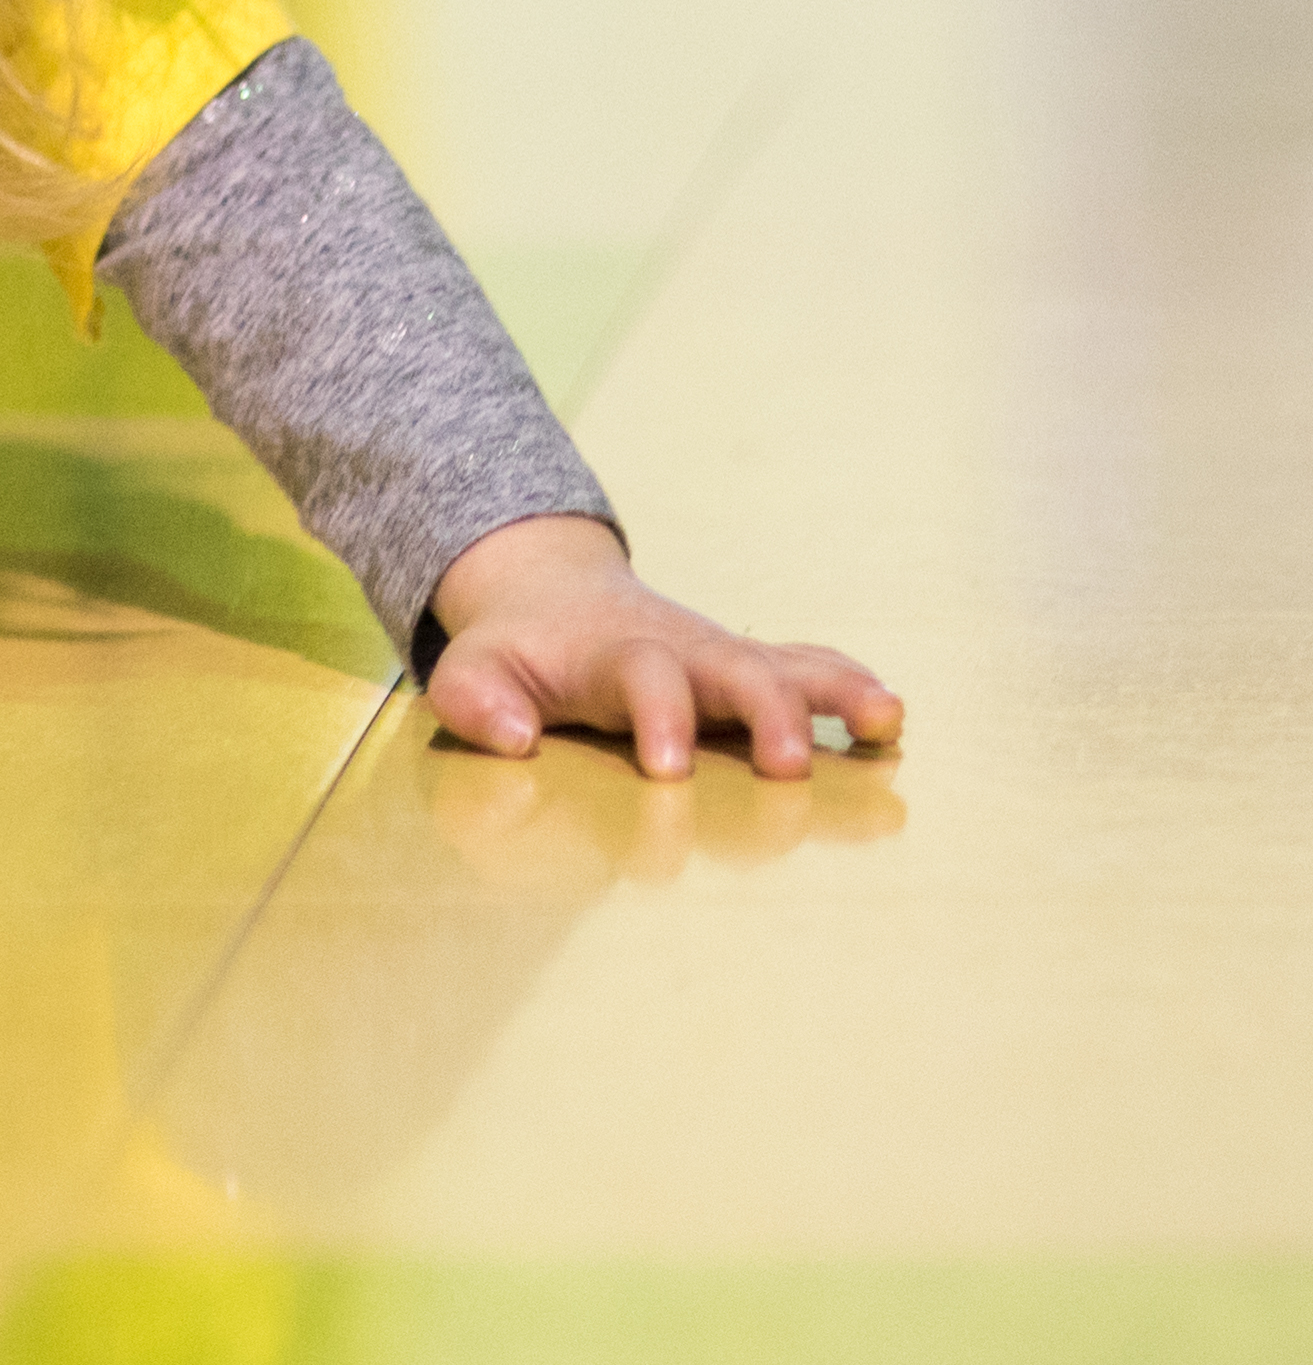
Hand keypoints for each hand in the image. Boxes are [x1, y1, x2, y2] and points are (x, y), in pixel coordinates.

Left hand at [422, 514, 903, 780]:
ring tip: (884, 722)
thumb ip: (475, 701)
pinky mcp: (751, 667)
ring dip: (836, 693)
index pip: (644, 676)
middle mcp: (683, 650)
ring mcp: (724, 656)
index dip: (660, 718)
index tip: (667, 770)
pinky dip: (851, 687)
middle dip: (767, 713)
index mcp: (615, 655)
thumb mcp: (473, 669)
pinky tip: (891, 719)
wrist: (548, 593)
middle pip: (737, 669)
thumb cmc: (515, 650)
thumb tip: (515, 739)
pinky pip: (810, 667)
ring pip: (788, 666)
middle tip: (787, 766)